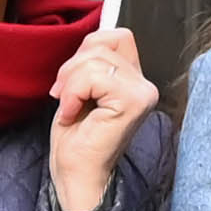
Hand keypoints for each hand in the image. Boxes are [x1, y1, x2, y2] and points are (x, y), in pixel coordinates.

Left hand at [47, 27, 156, 210]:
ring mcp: (143, 93)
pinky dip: (74, 94)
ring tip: (70, 108)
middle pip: (103, 45)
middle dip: (72, 68)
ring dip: (70, 83)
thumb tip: (90, 40)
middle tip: (65, 97)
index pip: (116, 36)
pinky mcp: (133, 103)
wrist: (76, 174)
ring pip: (96, 60)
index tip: (71, 81)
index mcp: (134, 79)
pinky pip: (93, 77)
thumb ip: (93, 61)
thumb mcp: (81, 87)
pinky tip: (73, 114)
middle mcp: (145, 85)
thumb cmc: (77, 138)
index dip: (87, 50)